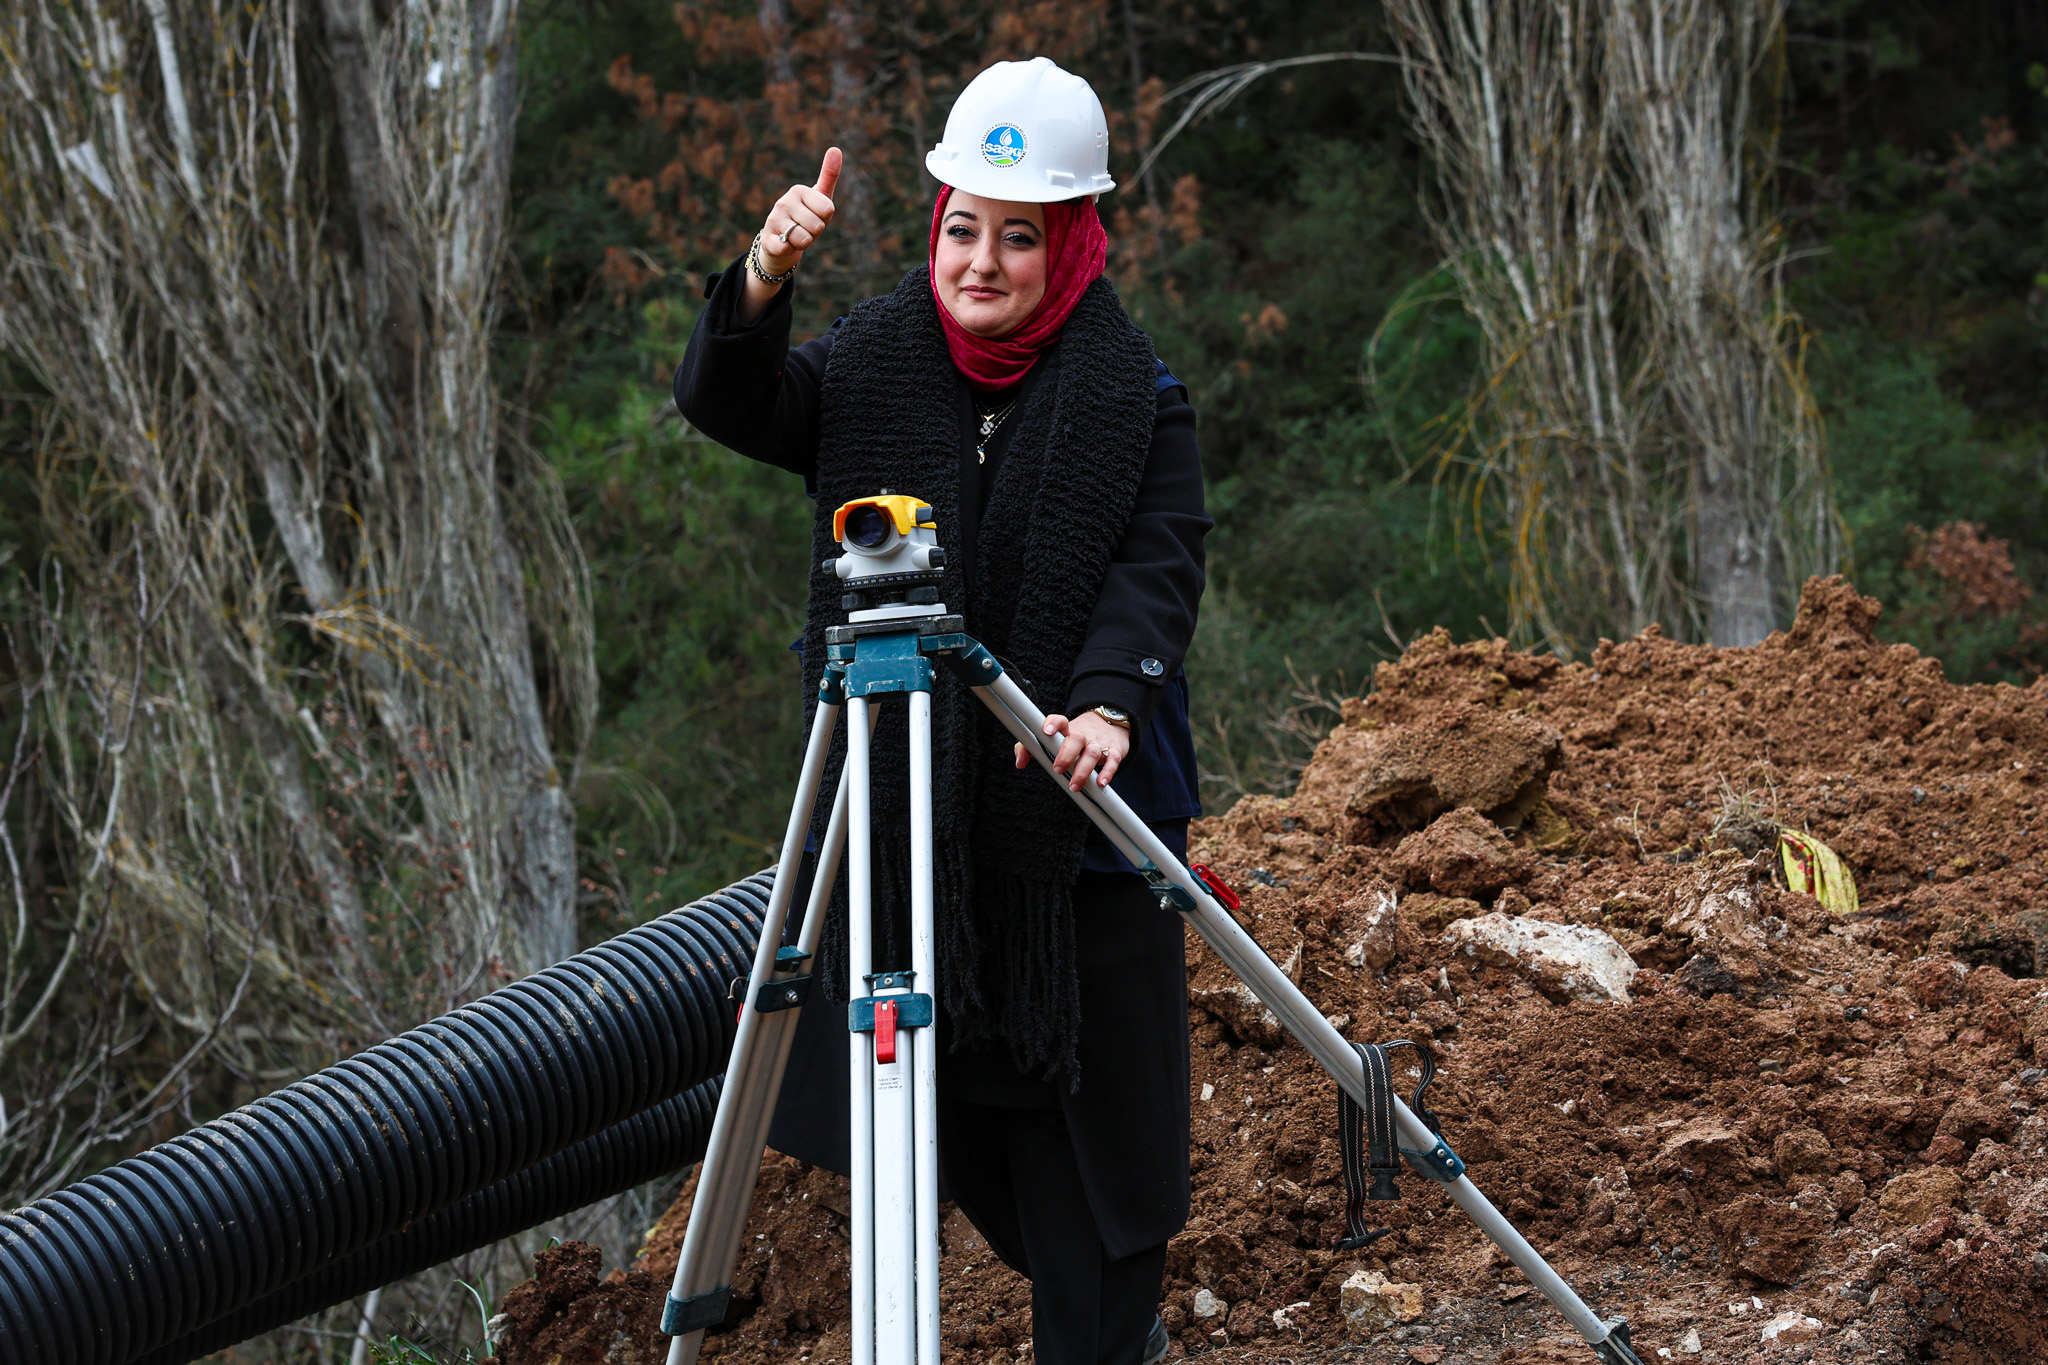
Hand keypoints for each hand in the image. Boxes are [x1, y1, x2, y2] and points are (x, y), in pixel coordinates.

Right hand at [757, 148, 841, 276]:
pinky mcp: (767, 239)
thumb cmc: (806, 218)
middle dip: (815, 232)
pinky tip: (784, 244)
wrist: (782, 244)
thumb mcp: (821, 197)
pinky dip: (790, 250)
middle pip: (818, 226)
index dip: (825, 219)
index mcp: (798, 190)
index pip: (828, 209)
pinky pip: (787, 248)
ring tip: (795, 236)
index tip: (815, 216)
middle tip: (805, 228)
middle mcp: (783, 201)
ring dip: (804, 242)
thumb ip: (829, 175)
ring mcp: (774, 220)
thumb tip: (835, 148)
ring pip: (804, 239)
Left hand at [1014, 712, 1129, 790]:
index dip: (1053, 724)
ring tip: (1074, 786)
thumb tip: (1020, 762)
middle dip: (1067, 754)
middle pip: (1076, 739)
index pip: (1060, 721)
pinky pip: (1112, 761)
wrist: (1110, 724)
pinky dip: (1108, 772)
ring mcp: (1099, 742)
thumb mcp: (1057, 739)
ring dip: (1083, 770)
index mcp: (1068, 730)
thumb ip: (1033, 748)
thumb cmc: (1075, 738)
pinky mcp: (1114, 751)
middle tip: (1058, 769)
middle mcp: (1083, 734)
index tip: (1047, 732)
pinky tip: (1100, 783)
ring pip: (1093, 752)